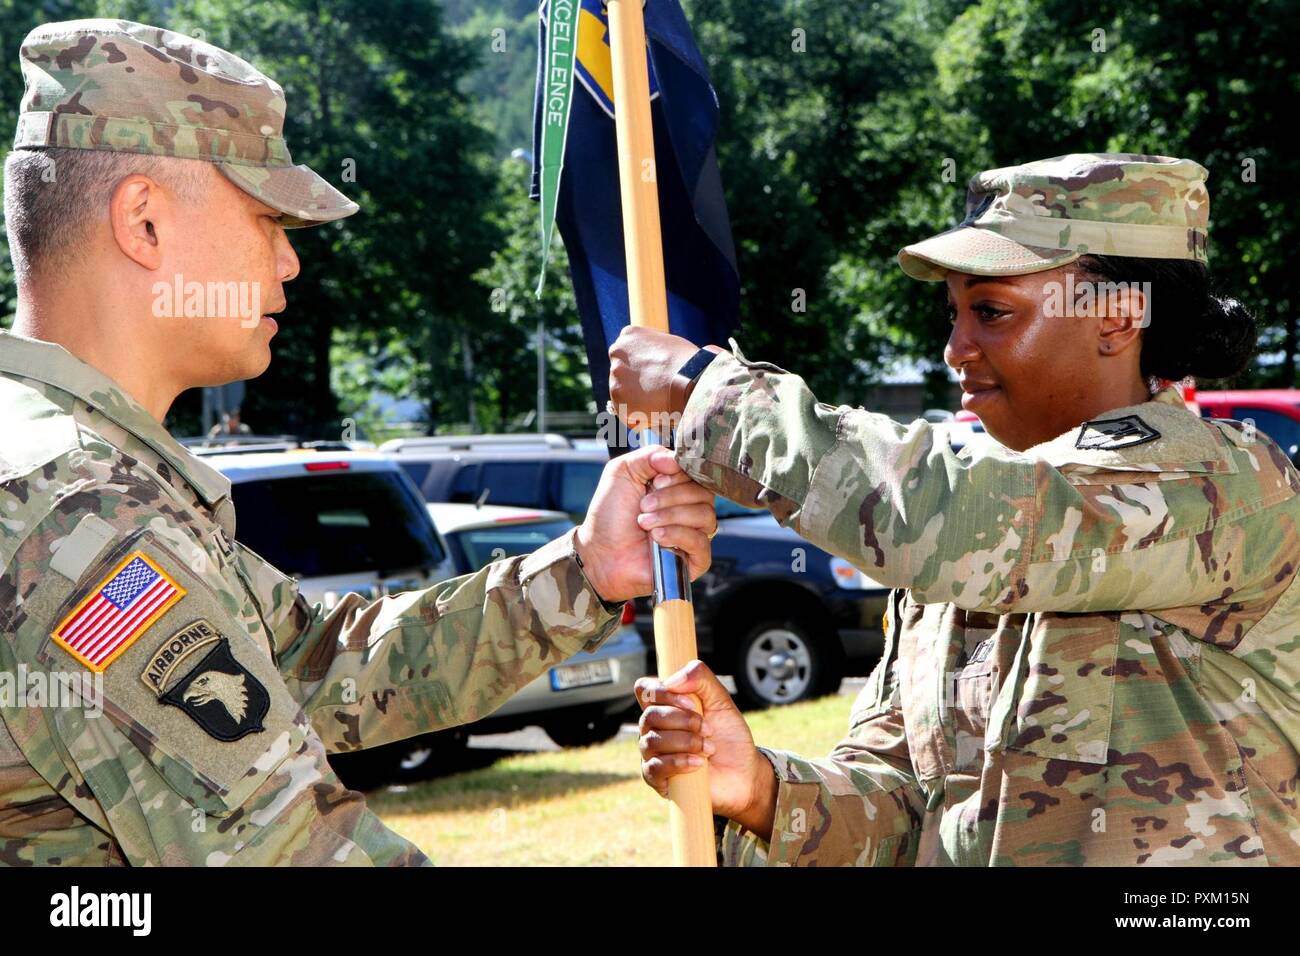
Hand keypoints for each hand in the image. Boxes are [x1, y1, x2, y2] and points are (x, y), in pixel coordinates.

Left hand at [573, 445, 716, 602]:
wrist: (599, 551)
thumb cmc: (610, 514)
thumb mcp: (622, 472)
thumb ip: (648, 455)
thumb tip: (676, 459)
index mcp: (678, 486)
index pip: (698, 473)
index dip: (678, 475)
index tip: (654, 482)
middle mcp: (690, 508)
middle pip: (703, 493)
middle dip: (669, 497)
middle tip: (643, 505)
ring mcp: (695, 534)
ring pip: (705, 516)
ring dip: (670, 516)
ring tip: (645, 523)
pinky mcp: (694, 559)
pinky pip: (701, 542)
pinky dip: (678, 535)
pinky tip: (657, 537)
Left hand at [608, 327, 704, 428]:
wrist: (690, 381)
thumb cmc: (688, 363)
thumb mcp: (668, 344)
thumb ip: (652, 350)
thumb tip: (653, 360)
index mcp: (629, 335)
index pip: (628, 354)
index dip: (641, 369)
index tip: (652, 376)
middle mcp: (617, 352)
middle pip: (622, 373)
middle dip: (635, 384)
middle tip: (655, 392)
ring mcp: (615, 376)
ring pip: (622, 394)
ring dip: (636, 401)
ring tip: (658, 403)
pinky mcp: (617, 399)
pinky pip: (625, 413)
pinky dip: (637, 417)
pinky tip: (654, 413)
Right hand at [635, 660, 779, 839]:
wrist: (744, 773)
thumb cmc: (729, 737)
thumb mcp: (722, 701)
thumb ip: (701, 679)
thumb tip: (672, 680)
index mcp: (666, 706)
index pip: (644, 689)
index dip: (662, 692)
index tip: (690, 702)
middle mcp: (654, 728)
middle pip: (649, 716)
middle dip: (683, 721)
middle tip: (708, 729)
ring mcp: (653, 754)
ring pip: (652, 741)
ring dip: (686, 742)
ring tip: (708, 748)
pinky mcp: (657, 779)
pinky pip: (655, 767)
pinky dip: (680, 762)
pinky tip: (699, 764)